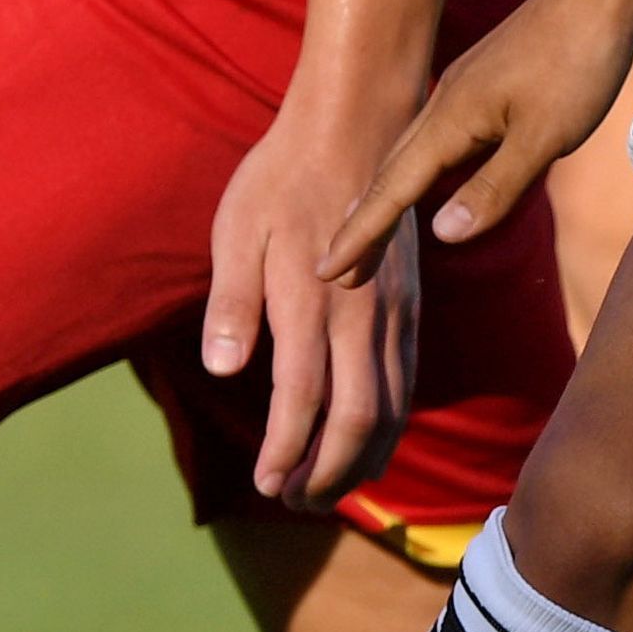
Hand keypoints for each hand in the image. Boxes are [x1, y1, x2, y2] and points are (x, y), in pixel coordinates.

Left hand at [204, 120, 421, 504]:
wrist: (357, 128)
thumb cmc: (281, 177)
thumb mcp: (237, 229)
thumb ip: (232, 303)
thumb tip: (223, 369)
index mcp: (312, 300)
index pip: (302, 399)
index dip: (284, 451)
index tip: (263, 484)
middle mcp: (363, 315)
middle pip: (359, 417)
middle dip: (328, 473)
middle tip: (294, 503)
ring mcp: (394, 311)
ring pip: (393, 406)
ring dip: (361, 459)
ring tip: (326, 490)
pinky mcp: (409, 306)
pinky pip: (408, 380)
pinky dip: (389, 425)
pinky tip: (367, 443)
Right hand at [331, 0, 632, 275]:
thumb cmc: (578, 62)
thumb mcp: (543, 137)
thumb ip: (494, 187)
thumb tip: (440, 234)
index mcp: (452, 118)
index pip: (393, 189)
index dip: (362, 233)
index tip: (327, 271)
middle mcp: (447, 103)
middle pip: (392, 173)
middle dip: (364, 223)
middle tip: (338, 271)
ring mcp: (467, 90)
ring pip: (415, 153)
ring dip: (391, 195)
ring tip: (371, 230)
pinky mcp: (491, 84)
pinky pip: (443, 138)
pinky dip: (425, 169)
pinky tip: (434, 177)